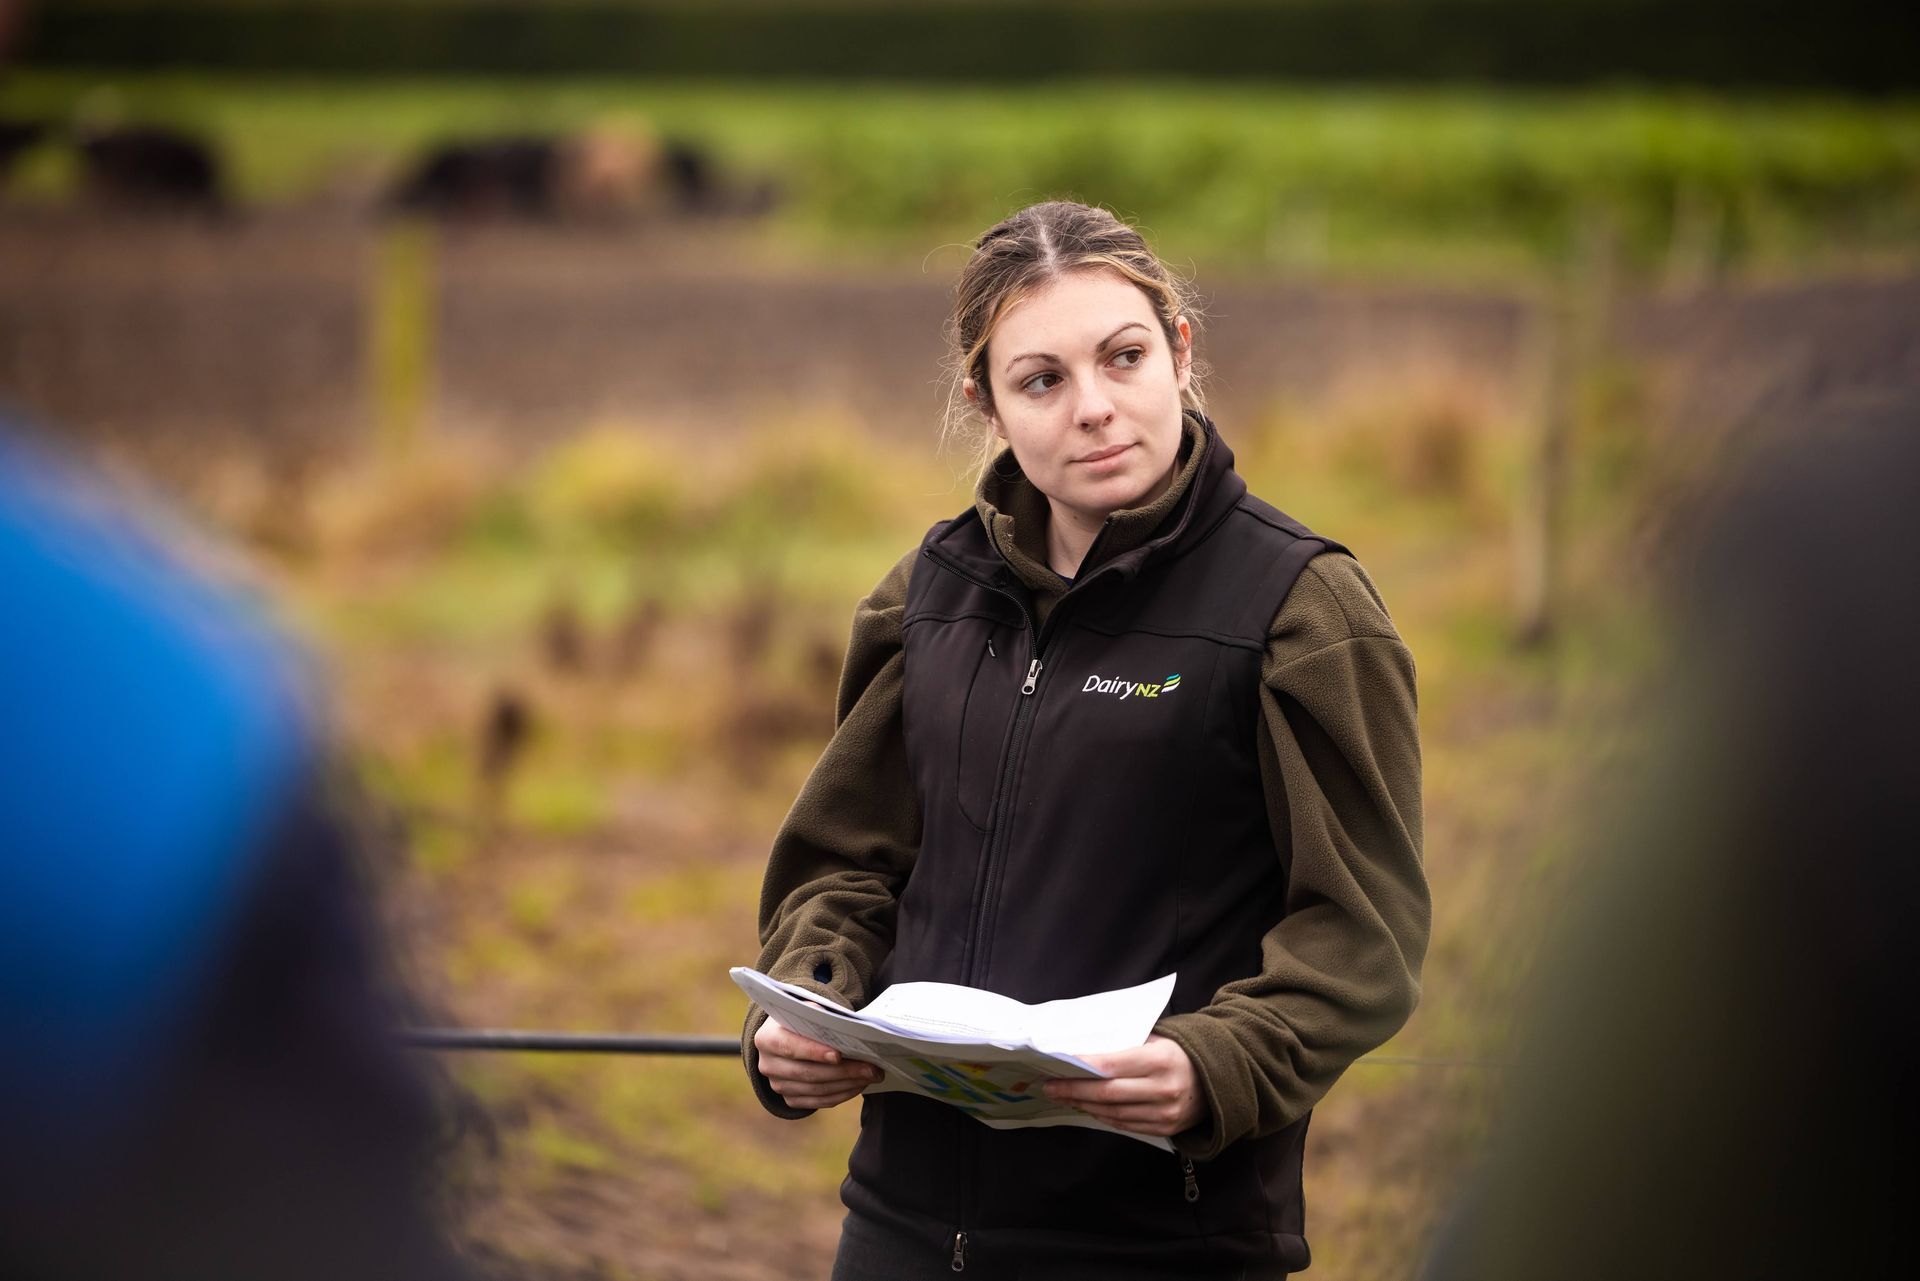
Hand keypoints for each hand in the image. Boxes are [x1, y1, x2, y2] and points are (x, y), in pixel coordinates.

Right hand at [753, 1016, 882, 1110]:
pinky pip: (818, 1102)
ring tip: (870, 1076)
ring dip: (847, 1084)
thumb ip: (820, 1016)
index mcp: (767, 1038)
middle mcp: (768, 1065)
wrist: (787, 1038)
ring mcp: (778, 1085)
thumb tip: (849, 1028)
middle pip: (807, 1073)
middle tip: (870, 1068)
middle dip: (843, 1071)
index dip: (813, 1052)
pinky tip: (858, 1085)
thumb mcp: (806, 1010)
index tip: (839, 1055)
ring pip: (816, 1090)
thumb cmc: (802, 1021)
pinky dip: (841, 1094)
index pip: (789, 1047)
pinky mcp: (790, 1099)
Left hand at [1041, 1034, 1206, 1137]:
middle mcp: (1164, 1089)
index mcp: (1161, 1059)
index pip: (1112, 1065)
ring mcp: (1166, 1113)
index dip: (1082, 1067)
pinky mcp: (1165, 1129)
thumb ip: (1125, 1045)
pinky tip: (1088, 1107)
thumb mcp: (1157, 1039)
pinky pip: (1126, 1125)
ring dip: (1084, 1105)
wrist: (1218, 1080)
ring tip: (1064, 1096)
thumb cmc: (1179, 1053)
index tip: (1059, 1065)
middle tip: (1050, 1086)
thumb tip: (1084, 1050)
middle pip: (1108, 1093)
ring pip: (1114, 1113)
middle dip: (1074, 1090)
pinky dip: (1104, 1116)